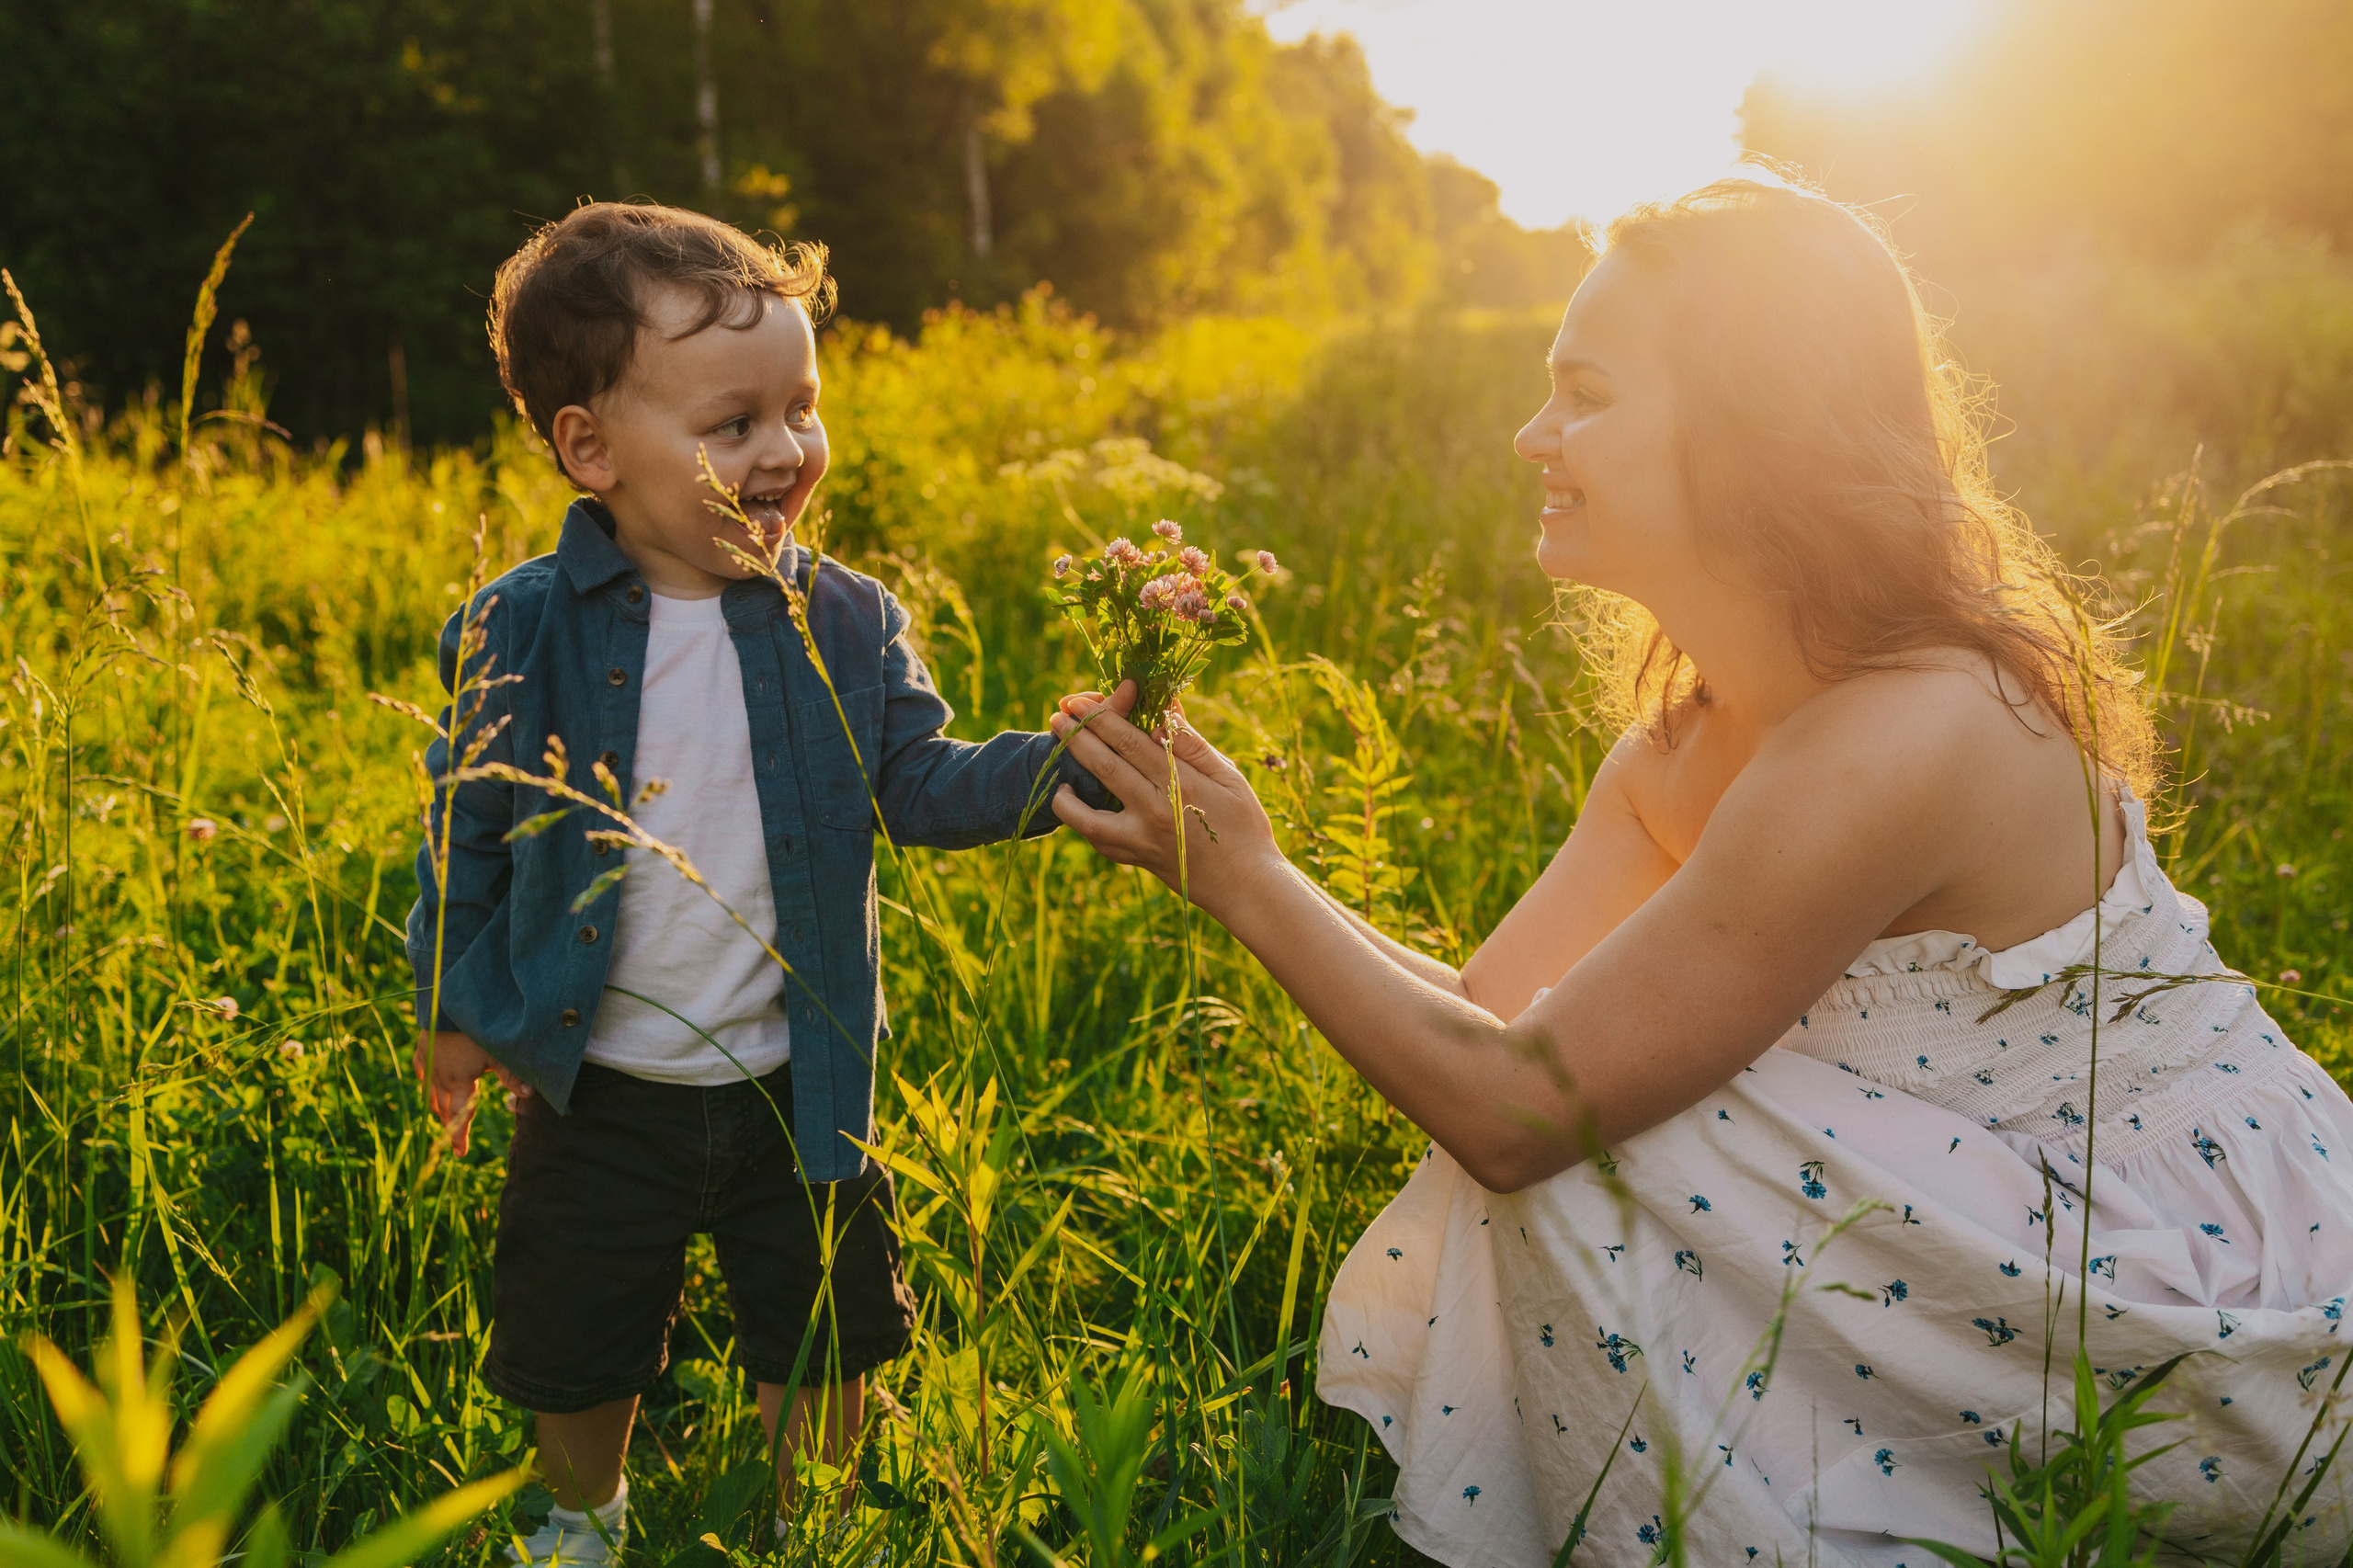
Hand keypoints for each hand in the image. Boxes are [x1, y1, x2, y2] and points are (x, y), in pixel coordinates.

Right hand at [412, 1029, 529, 1155]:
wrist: (447, 1004)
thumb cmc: (475, 1029)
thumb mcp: (498, 1052)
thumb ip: (512, 1075)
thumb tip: (529, 1094)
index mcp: (459, 1082)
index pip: (459, 1116)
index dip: (458, 1136)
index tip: (459, 1154)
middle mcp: (440, 1077)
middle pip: (444, 1107)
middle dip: (449, 1123)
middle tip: (453, 1137)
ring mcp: (428, 1064)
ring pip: (431, 1093)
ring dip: (438, 1106)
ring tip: (443, 1116)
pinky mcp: (422, 1049)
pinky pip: (422, 1071)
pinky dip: (427, 1082)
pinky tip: (428, 1085)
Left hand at [1048, 683, 1282, 915]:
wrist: (1246, 885)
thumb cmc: (1245, 826)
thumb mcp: (1228, 777)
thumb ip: (1192, 745)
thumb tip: (1164, 712)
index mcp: (1178, 785)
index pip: (1129, 742)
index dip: (1102, 718)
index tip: (1081, 701)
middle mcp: (1153, 812)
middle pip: (1103, 767)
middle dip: (1075, 737)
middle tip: (1056, 715)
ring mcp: (1140, 840)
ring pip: (1086, 813)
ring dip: (1065, 785)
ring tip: (1055, 764)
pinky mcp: (1135, 859)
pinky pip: (1097, 839)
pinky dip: (1080, 820)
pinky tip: (1073, 802)